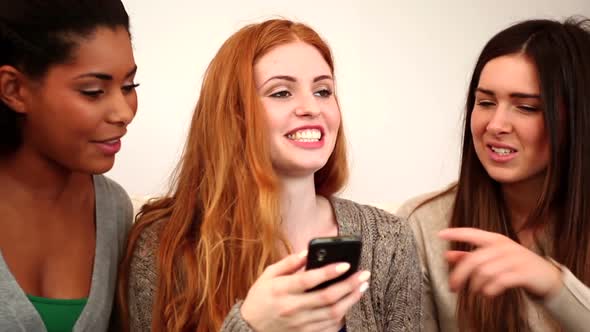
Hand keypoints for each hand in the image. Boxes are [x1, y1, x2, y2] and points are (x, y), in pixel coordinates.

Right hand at [240, 250, 369, 331]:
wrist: (250, 330)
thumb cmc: (260, 299)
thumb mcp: (267, 276)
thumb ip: (288, 263)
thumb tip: (308, 252)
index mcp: (281, 290)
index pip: (309, 280)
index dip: (329, 272)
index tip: (346, 264)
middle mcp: (292, 308)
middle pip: (327, 297)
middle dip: (349, 285)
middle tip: (364, 274)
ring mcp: (300, 324)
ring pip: (333, 313)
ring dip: (351, 299)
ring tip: (362, 287)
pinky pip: (330, 327)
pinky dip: (342, 316)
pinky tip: (349, 304)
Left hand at [438, 228, 561, 298]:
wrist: (547, 276)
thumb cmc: (514, 265)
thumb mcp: (492, 257)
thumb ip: (469, 255)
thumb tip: (447, 255)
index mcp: (495, 239)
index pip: (472, 233)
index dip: (456, 233)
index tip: (440, 234)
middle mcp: (503, 246)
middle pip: (474, 259)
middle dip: (460, 274)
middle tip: (453, 286)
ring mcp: (514, 259)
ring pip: (485, 271)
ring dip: (475, 285)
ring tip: (474, 291)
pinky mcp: (523, 273)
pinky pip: (500, 281)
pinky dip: (489, 289)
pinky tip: (487, 293)